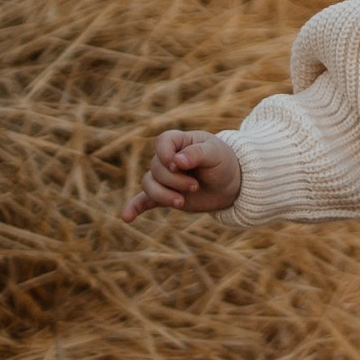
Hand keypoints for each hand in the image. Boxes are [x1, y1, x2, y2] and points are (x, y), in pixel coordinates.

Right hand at [120, 130, 241, 221]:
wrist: (232, 184)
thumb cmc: (224, 162)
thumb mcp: (216, 154)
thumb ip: (197, 154)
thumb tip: (177, 161)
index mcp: (180, 142)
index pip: (162, 142)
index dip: (165, 154)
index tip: (179, 164)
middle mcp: (168, 159)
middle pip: (156, 168)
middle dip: (174, 180)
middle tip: (195, 186)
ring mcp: (165, 178)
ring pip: (149, 185)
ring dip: (163, 195)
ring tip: (181, 202)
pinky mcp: (165, 196)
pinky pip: (143, 200)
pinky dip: (134, 208)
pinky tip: (127, 218)